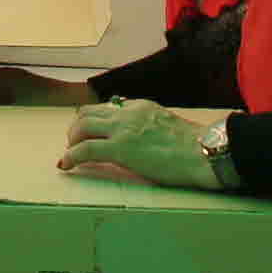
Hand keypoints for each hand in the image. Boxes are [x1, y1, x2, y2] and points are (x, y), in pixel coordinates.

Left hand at [59, 99, 216, 189]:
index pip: (107, 109)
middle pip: (87, 113)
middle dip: (77, 128)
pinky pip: (85, 150)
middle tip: (76, 144)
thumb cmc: (196, 145)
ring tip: (70, 154)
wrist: (205, 151)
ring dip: (72, 140)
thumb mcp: (168, 124)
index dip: (95, 121)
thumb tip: (140, 137)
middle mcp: (127, 113)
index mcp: (140, 106)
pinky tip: (66, 165)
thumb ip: (150, 125)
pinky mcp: (120, 149)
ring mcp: (122, 130)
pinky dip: (71, 157)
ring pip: (81, 126)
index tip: (92, 133)